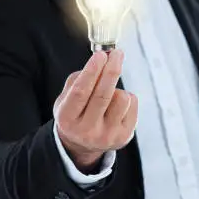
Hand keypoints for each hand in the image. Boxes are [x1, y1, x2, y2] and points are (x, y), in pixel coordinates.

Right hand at [53, 49, 137, 172]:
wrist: (82, 144)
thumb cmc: (75, 112)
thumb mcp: (66, 97)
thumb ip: (79, 78)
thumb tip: (103, 59)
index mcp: (67, 118)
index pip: (80, 92)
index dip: (92, 71)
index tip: (101, 55)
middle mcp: (86, 130)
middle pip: (103, 95)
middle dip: (112, 70)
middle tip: (117, 54)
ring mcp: (106, 136)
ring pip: (121, 98)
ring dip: (118, 88)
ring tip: (111, 93)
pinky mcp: (124, 137)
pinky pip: (132, 105)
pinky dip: (126, 98)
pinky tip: (117, 105)